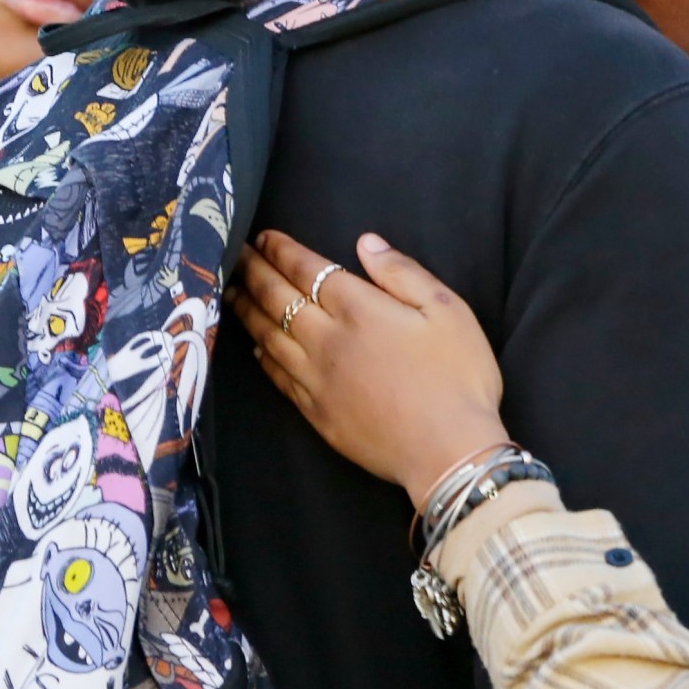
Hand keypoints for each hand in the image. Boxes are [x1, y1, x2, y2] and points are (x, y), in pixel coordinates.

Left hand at [230, 230, 510, 504]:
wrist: (447, 451)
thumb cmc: (458, 377)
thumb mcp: (448, 310)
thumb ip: (403, 273)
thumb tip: (366, 243)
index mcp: (359, 309)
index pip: (307, 270)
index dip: (282, 250)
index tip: (263, 237)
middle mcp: (327, 340)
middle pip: (278, 298)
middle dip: (254, 272)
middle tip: (234, 255)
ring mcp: (317, 379)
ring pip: (269, 336)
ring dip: (247, 311)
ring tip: (231, 293)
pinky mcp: (316, 412)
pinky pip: (278, 376)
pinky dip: (262, 356)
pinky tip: (256, 348)